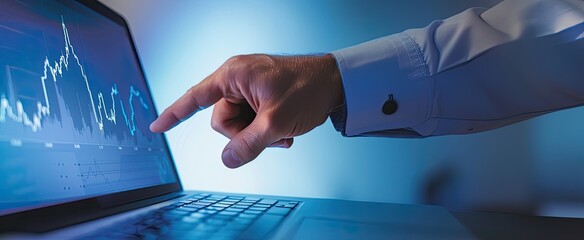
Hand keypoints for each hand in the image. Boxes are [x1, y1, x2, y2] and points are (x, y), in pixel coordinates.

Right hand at [150, 54, 342, 167]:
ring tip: (282, 133)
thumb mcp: (276, 122)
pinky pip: (252, 124)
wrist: (337, 84)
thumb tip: (227, 161)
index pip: (195, 97)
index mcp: (234, 75)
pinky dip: (266, 132)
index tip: (156, 126)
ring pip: (239, 127)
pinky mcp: (260, 99)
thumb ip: (248, 145)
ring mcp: (250, 90)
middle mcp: (238, 80)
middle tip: (269, 133)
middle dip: (244, 134)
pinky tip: (284, 132)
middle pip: (222, 121)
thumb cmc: (308, 88)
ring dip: (259, 136)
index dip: (174, 114)